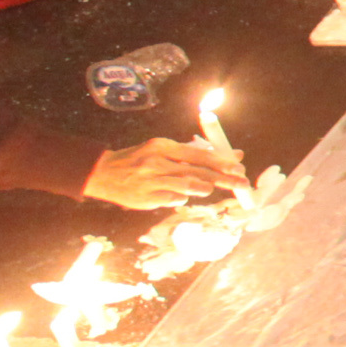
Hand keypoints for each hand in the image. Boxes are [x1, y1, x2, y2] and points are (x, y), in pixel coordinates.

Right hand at [86, 138, 245, 208]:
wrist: (103, 173)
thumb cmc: (140, 159)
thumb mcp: (163, 149)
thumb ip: (194, 152)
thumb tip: (231, 155)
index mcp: (163, 146)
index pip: (199, 154)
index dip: (222, 163)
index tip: (240, 168)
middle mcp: (157, 162)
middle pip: (198, 172)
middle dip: (223, 179)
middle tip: (242, 185)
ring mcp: (151, 182)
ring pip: (187, 187)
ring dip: (203, 189)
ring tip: (208, 189)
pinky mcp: (146, 198)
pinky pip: (173, 200)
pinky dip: (180, 198)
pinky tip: (178, 195)